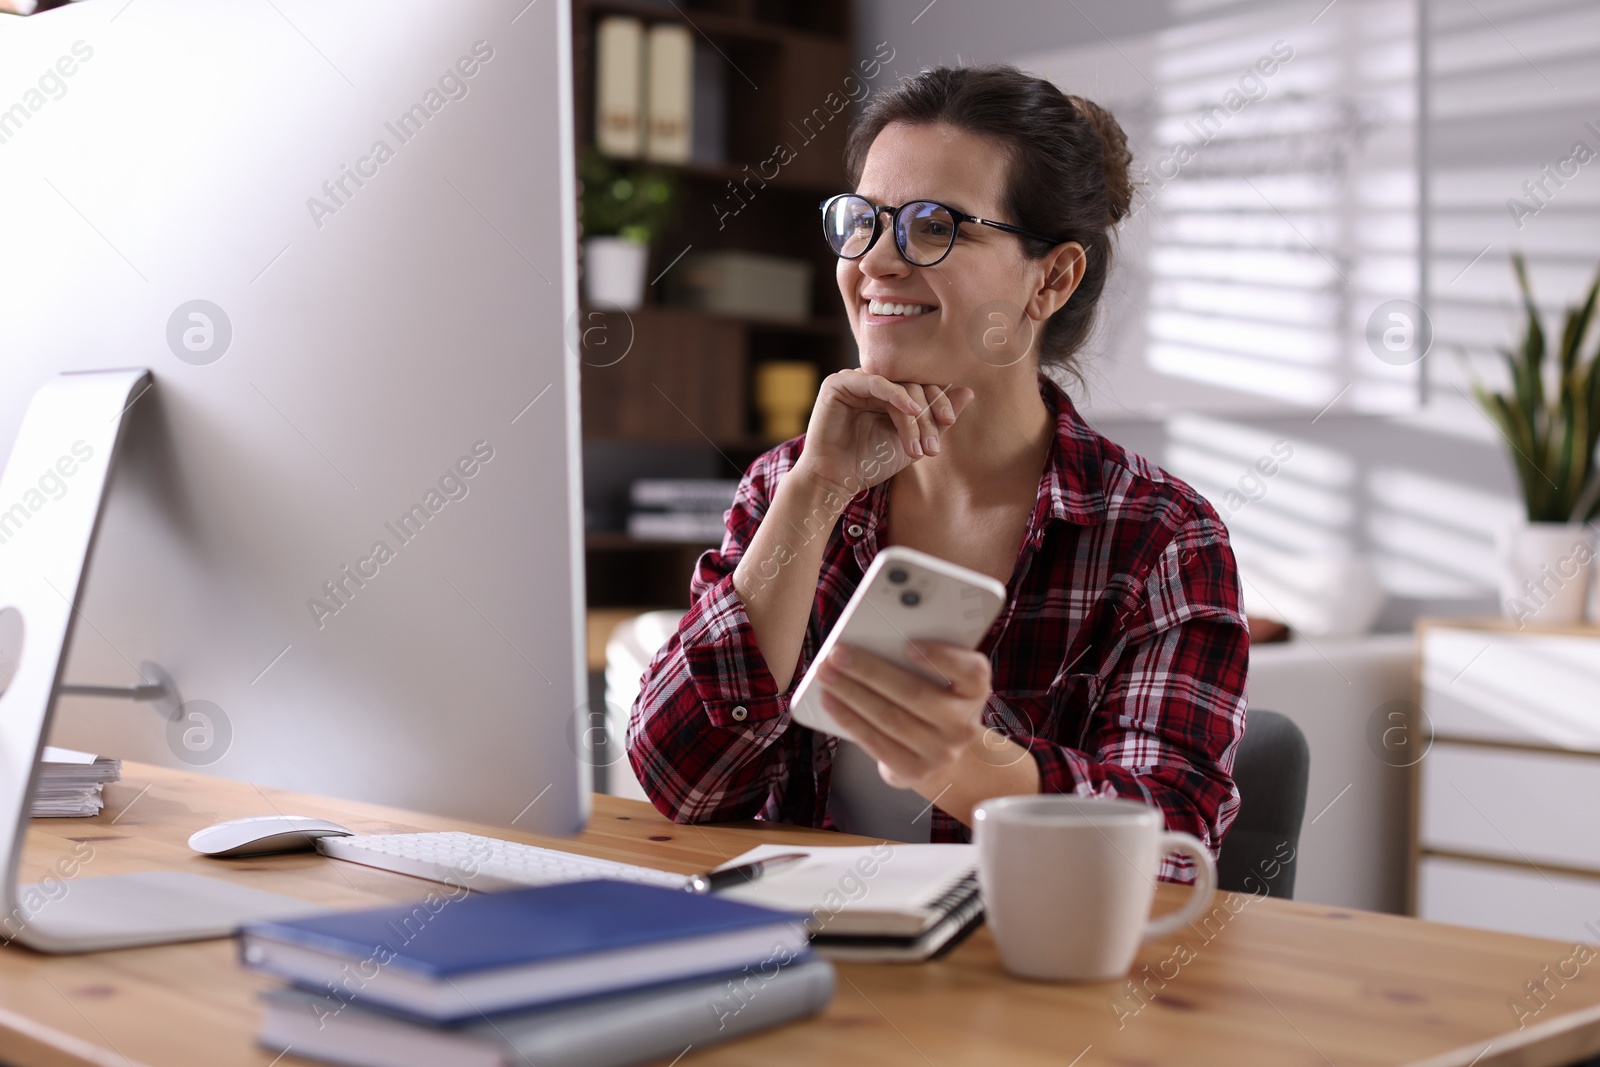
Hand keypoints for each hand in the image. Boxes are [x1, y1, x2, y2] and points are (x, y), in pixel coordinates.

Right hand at [792, 370, 973, 496]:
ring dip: (914, 415)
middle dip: (928, 414)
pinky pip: (874, 381)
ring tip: (918, 446)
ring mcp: (854, 381)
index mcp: (887, 393)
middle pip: (912, 384)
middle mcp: (871, 383)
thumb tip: (968, 391)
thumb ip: (937, 418)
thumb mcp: (912, 442)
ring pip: (897, 386)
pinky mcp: (838, 384)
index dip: (938, 400)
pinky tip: (910, 410)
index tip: (949, 422)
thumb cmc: (870, 463)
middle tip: (933, 445)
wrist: (836, 481)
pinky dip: (896, 394)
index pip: (920, 385)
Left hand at [818, 641, 989, 794]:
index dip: (942, 657)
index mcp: (975, 689)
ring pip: (890, 718)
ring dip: (851, 694)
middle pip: (914, 693)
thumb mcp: (940, 678)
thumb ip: (918, 659)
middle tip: (837, 654)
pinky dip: (849, 719)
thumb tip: (871, 638)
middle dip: (869, 671)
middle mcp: (964, 723)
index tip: (909, 645)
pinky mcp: (916, 771)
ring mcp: (942, 751)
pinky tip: (830, 701)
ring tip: (826, 675)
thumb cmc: (933, 699)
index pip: (971, 671)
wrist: (942, 752)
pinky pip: (876, 743)